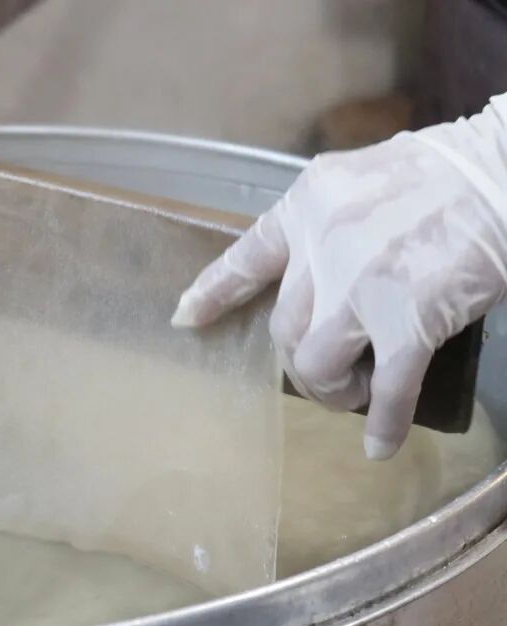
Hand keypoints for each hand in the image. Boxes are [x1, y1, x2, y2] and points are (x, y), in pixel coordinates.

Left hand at [172, 94, 506, 459]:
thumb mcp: (362, 182)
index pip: (247, 257)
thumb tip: (319, 279)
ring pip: (316, 363)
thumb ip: (330, 226)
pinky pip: (385, 390)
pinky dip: (382, 424)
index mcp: (308, 206)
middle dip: (299, 361)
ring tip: (355, 391)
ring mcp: (362, 288)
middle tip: (327, 372)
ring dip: (331, 389)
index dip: (213, 293)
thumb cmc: (445, 176)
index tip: (185, 318)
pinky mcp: (408, 324)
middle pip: (283, 328)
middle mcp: (323, 247)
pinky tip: (379, 445)